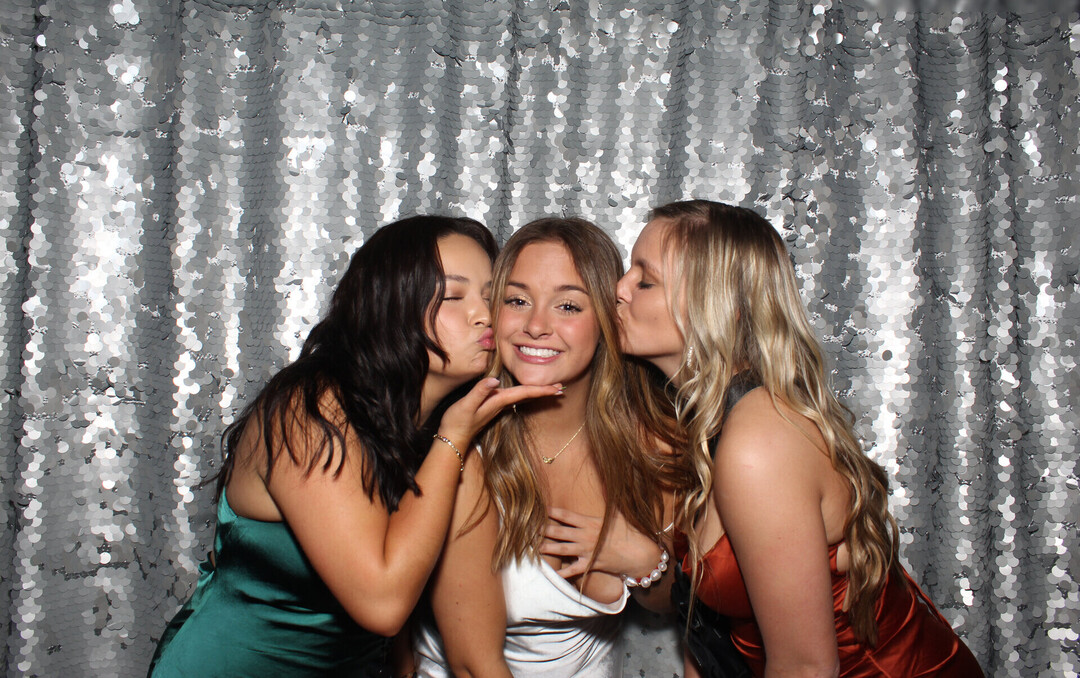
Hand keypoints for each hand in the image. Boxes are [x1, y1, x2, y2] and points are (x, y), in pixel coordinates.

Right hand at [438, 377, 561, 451]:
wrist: (452, 439)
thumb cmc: (457, 421)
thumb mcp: (466, 405)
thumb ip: (479, 392)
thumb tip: (494, 381)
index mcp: (498, 401)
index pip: (523, 393)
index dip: (540, 389)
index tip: (557, 388)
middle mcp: (500, 405)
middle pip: (526, 396)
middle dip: (543, 391)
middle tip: (561, 388)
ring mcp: (497, 408)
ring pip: (521, 398)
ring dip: (535, 393)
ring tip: (549, 390)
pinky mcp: (491, 409)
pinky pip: (513, 400)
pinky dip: (523, 395)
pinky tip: (525, 394)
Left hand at [541, 507, 663, 579]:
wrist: (639, 554)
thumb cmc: (630, 532)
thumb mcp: (618, 514)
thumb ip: (609, 502)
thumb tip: (607, 486)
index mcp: (590, 522)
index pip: (567, 516)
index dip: (553, 512)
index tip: (540, 509)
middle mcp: (585, 536)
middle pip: (560, 532)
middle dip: (544, 530)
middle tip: (529, 529)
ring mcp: (587, 551)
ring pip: (562, 549)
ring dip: (547, 548)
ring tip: (534, 547)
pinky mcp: (590, 564)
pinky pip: (574, 570)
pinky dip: (563, 573)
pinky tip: (552, 575)